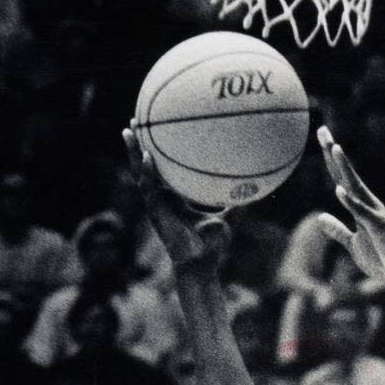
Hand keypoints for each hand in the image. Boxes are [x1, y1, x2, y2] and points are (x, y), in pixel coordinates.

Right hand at [121, 126, 230, 273]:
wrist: (202, 264)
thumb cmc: (212, 245)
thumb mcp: (227, 216)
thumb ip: (237, 202)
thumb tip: (255, 187)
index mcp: (174, 198)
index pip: (161, 169)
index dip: (155, 151)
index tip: (154, 130)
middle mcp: (162, 199)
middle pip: (144, 166)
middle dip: (137, 144)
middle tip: (134, 121)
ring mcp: (156, 205)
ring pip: (139, 174)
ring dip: (133, 153)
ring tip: (129, 131)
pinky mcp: (156, 213)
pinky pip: (149, 189)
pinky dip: (147, 173)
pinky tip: (146, 157)